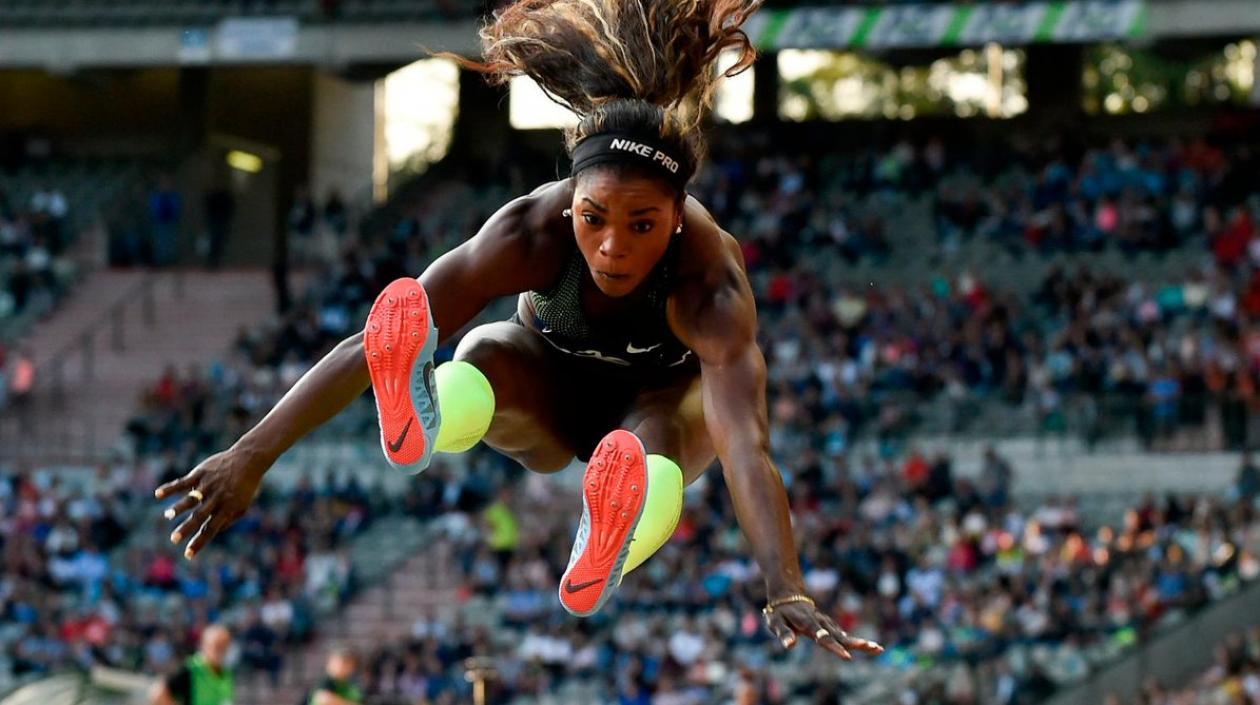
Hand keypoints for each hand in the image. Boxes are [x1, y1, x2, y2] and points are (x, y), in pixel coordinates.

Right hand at [153, 447, 268, 559]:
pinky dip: (170, 488)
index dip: (199, 542)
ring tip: (168, 516)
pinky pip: (183, 482)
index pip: (211, 529)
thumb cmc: (245, 486)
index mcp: (227, 508)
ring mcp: (208, 485)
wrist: (248, 460)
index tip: (188, 555)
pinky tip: (158, 494)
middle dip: (186, 528)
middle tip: (174, 539)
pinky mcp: (201, 473)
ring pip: (191, 498)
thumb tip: (212, 532)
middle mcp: (217, 498)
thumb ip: (228, 520)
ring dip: (179, 507)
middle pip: (200, 515)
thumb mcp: (243, 505)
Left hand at [763, 598, 883, 660]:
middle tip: (874, 648)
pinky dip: (854, 640)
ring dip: (860, 642)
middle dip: (857, 644)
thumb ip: (784, 633)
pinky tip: (866, 647)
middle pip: (840, 635)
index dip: (834, 647)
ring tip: (877, 649)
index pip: (823, 637)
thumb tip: (790, 646)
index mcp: (808, 623)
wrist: (787, 593)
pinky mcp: (828, 625)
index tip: (847, 657)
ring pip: (844, 635)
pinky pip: (841, 634)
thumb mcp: (775, 622)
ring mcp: (826, 623)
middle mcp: (821, 622)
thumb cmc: (779, 611)